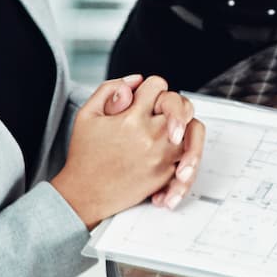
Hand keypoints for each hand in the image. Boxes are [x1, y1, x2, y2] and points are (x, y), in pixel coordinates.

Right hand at [52, 75, 198, 227]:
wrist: (83, 195)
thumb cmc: (84, 157)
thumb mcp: (86, 115)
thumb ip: (109, 90)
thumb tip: (135, 80)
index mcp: (132, 118)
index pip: (157, 86)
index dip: (151, 88)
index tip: (145, 97)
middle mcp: (151, 136)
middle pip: (182, 105)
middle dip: (174, 105)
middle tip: (163, 112)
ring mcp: (161, 156)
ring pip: (192, 131)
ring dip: (184, 127)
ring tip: (173, 131)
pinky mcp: (166, 174)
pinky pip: (188, 159)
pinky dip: (187, 155)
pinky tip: (174, 154)